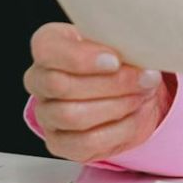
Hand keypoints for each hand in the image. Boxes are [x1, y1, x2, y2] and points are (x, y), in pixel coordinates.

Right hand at [24, 23, 174, 163]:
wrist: (122, 87)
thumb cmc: (114, 57)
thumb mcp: (116, 39)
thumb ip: (118, 42)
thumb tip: (137, 51)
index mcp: (47, 45)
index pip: (47, 51)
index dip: (80, 58)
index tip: (115, 60)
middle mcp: (39, 80)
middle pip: (61, 86)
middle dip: (111, 83)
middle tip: (144, 78)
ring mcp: (46, 114)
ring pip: (73, 116)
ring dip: (117, 106)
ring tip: (143, 94)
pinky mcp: (60, 143)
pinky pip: (86, 142)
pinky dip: (119, 129)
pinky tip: (136, 114)